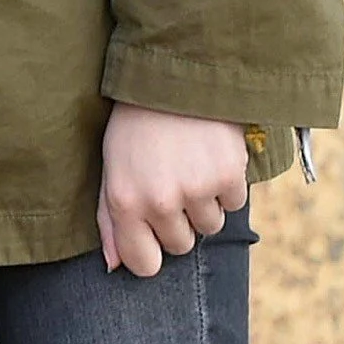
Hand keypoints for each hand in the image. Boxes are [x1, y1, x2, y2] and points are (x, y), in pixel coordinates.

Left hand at [95, 102, 250, 276]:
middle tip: (170, 183)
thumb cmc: (135, 126)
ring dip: (204, 204)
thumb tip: (114, 266)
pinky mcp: (229, 176)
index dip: (150, 254)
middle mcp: (160, 201)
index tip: (153, 238)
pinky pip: (234, 204)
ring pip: (210, 227)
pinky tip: (209, 157)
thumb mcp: (111, 167)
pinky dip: (226, 186)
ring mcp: (197, 190)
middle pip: (181, 246)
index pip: (144, 264)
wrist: (174, 77)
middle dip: (178, 223)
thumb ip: (110, 219)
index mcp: (124, 201)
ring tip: (189, 166)